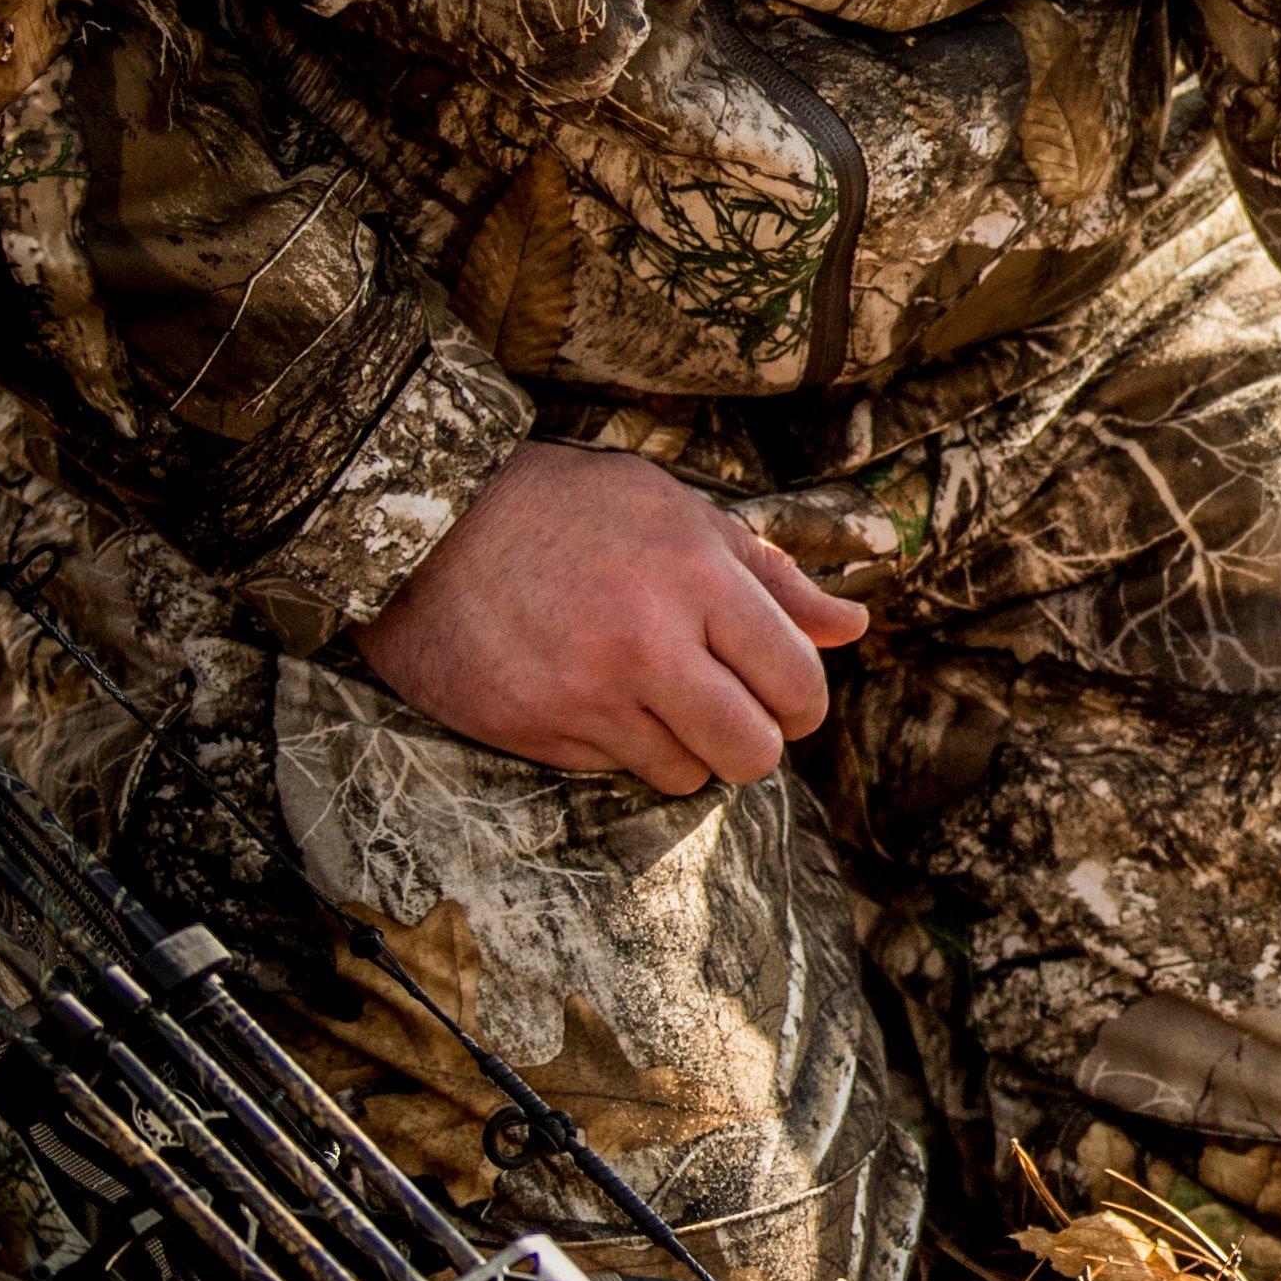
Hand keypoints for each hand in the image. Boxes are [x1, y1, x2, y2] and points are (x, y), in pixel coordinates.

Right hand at [358, 443, 866, 796]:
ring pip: (686, 775)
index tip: (786, 699)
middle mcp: (649, 642)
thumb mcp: (679, 512)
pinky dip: (620, 750)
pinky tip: (596, 699)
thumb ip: (769, 575)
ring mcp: (588, 693)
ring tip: (658, 701)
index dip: (803, 702)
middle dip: (755, 742)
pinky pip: (613, 773)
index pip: (797, 679)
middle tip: (734, 716)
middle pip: (754, 750)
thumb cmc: (568, 505)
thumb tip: (852, 626)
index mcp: (697, 577)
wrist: (427, 520)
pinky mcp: (534, 729)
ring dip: (687, 750)